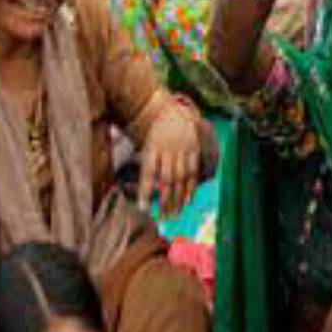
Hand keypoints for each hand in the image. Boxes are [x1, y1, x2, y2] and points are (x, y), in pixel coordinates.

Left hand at [138, 98, 200, 216]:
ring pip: (181, 177)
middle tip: (163, 217)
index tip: (144, 209)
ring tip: (174, 213)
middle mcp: (168, 149)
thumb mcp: (147, 146)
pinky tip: (188, 201)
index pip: (149, 173)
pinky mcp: (194, 150)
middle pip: (167, 179)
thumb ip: (146, 166)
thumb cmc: (156, 135)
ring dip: (178, 198)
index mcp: (152, 147)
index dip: (146, 192)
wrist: (174, 113)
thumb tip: (136, 191)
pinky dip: (191, 187)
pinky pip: (193, 171)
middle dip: (165, 200)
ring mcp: (183, 149)